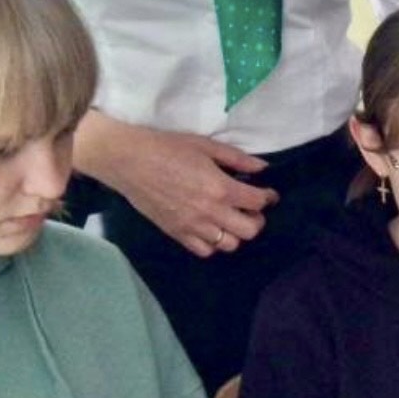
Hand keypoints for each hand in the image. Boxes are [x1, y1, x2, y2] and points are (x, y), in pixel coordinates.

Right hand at [75, 110, 276, 258]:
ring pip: (229, 244)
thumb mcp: (207, 146)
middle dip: (257, 219)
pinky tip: (211, 229)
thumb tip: (263, 168)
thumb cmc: (168, 148)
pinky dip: (213, 243)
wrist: (129, 161)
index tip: (268, 193)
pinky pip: (204, 251)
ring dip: (236, 233)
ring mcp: (193, 226)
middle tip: (251, 208)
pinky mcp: (177, 234)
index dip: (268, 197)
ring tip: (231, 219)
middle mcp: (211, 212)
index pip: (258, 202)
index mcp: (220, 188)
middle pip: (250, 230)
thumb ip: (237, 159)